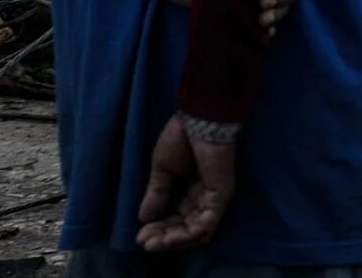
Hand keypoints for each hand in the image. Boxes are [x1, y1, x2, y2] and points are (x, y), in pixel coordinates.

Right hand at [136, 113, 236, 251]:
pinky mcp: (222, 193)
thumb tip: (144, 218)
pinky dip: (191, 232)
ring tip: (155, 242)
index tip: (139, 237)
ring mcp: (215, 196)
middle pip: (186, 228)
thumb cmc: (181, 138)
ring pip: (198, 230)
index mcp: (191, 190)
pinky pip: (210, 221)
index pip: (176, 218)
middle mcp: (204, 196)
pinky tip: (172, 236)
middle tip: (145, 243)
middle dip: (164, 238)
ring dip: (175, 239)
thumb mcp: (162, 170)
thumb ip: (157, 194)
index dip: (158, 230)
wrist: (198, 120)